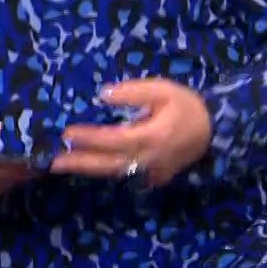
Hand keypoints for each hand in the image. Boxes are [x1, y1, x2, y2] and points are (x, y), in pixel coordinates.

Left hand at [49, 79, 212, 188]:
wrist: (215, 132)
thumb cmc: (187, 106)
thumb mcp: (163, 89)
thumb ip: (132, 92)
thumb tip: (103, 94)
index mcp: (152, 137)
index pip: (113, 140)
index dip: (89, 137)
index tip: (67, 132)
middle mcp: (148, 159)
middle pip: (108, 164)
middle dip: (79, 162)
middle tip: (51, 161)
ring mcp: (151, 172)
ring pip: (113, 172)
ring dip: (87, 168)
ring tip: (61, 163)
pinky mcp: (152, 177)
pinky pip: (123, 174)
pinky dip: (102, 170)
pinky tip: (85, 165)